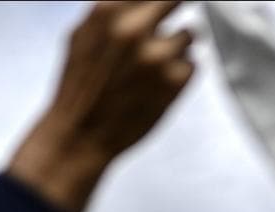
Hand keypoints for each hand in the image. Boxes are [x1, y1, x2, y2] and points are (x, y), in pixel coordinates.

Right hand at [7, 1, 196, 211]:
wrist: (81, 135)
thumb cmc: (82, 84)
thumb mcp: (83, 34)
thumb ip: (114, 10)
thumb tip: (141, 0)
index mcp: (107, 11)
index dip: (163, 1)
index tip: (165, 6)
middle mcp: (133, 29)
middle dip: (177, 8)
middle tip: (167, 28)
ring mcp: (157, 55)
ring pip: (191, 34)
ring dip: (179, 47)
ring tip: (155, 65)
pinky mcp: (175, 81)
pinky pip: (193, 64)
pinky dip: (181, 73)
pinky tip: (159, 85)